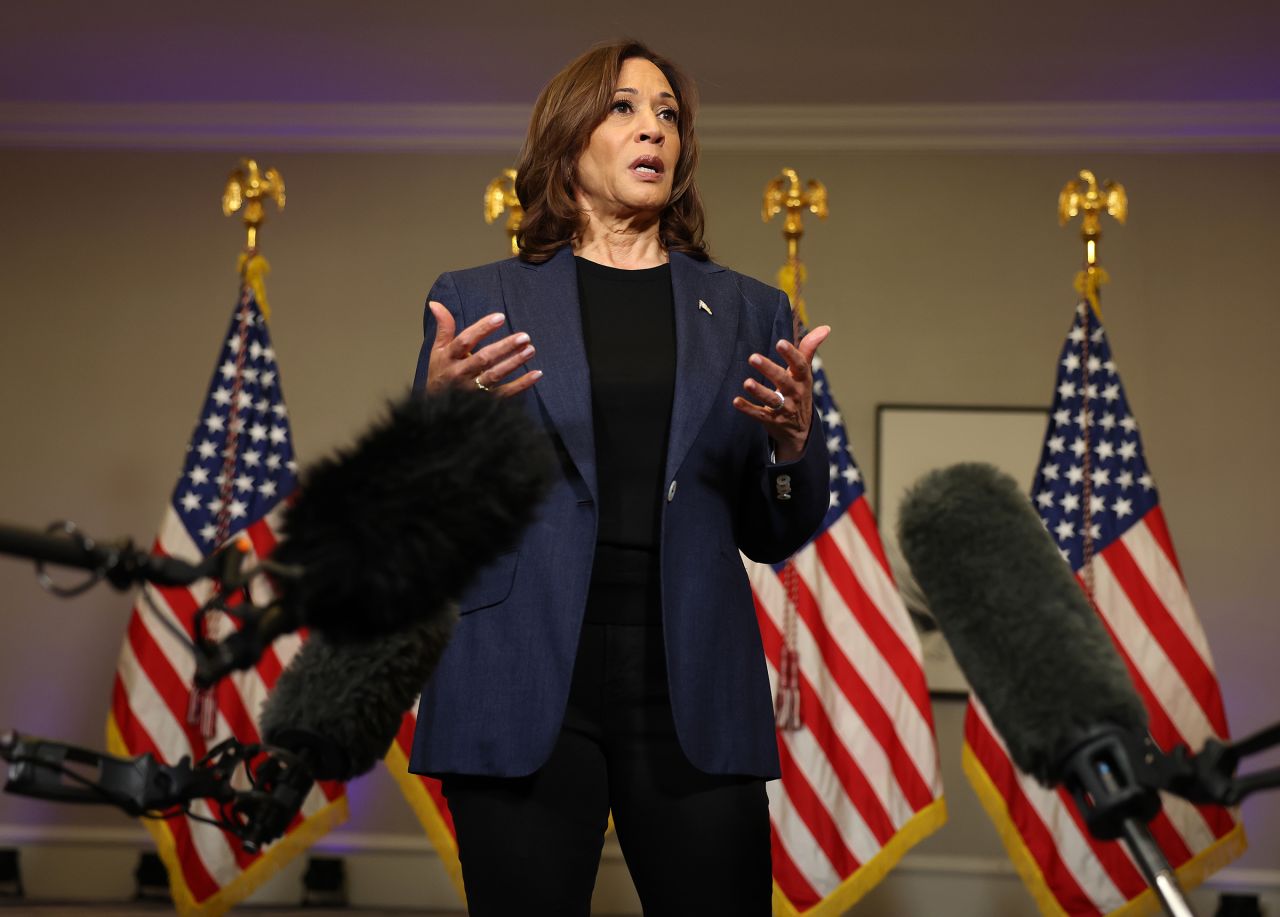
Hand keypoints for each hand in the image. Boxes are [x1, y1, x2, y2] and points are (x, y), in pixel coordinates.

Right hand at [424, 301, 540, 396]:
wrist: (437, 408)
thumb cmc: (440, 373)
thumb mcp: (438, 350)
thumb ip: (444, 328)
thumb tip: (435, 303)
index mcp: (448, 358)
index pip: (465, 340)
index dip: (482, 328)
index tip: (500, 317)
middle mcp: (459, 374)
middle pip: (483, 358)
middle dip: (504, 347)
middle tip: (524, 336)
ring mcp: (472, 389)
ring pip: (495, 375)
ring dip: (514, 363)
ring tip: (530, 350)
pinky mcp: (484, 401)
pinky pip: (505, 393)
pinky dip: (521, 384)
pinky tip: (536, 374)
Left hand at [733, 325, 830, 461]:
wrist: (801, 430)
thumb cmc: (799, 391)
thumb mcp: (805, 373)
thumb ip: (809, 349)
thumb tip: (825, 328)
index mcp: (802, 379)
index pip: (800, 365)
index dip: (791, 354)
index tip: (780, 342)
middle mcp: (795, 394)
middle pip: (783, 381)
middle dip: (769, 369)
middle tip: (753, 357)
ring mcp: (784, 408)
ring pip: (772, 399)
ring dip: (759, 391)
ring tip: (747, 382)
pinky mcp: (772, 420)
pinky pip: (759, 414)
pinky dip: (748, 408)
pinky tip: (736, 401)